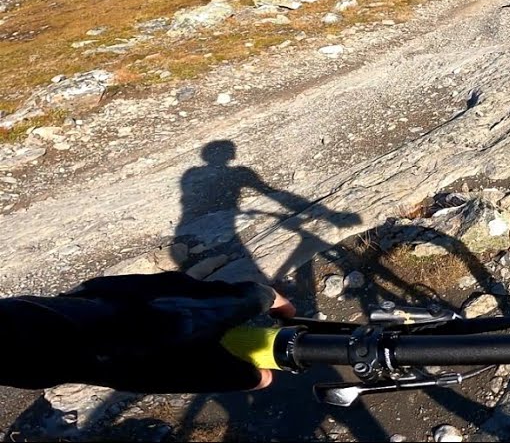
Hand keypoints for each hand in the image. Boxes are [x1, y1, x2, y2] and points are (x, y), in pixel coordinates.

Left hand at [61, 272, 294, 391]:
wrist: (76, 333)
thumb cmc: (140, 357)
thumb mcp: (191, 374)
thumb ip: (231, 374)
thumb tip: (264, 377)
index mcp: (215, 306)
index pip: (261, 295)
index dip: (278, 305)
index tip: (285, 315)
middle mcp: (196, 286)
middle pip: (229, 292)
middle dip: (242, 310)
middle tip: (240, 332)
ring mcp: (163, 280)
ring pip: (196, 292)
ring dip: (205, 311)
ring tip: (190, 339)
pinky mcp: (136, 282)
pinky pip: (165, 294)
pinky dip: (172, 310)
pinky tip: (152, 333)